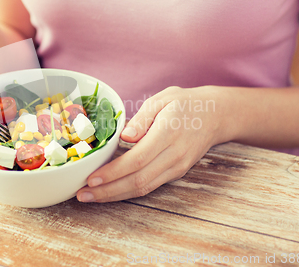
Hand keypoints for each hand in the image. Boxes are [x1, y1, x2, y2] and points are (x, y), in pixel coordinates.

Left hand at [76, 86, 226, 202]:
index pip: (137, 160)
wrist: (216, 116)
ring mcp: (177, 168)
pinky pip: (149, 186)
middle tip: (82, 194)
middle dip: (108, 191)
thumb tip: (124, 137)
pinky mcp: (176, 173)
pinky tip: (110, 191)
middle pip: (138, 181)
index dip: (113, 173)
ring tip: (90, 197)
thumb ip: (142, 118)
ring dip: (115, 195)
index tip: (92, 178)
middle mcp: (174, 156)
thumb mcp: (162, 100)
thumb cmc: (184, 104)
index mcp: (167, 134)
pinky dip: (128, 191)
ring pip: (143, 188)